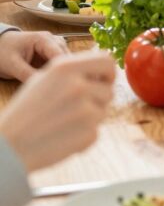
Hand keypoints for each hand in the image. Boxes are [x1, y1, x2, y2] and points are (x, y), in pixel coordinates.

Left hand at [0, 30, 68, 81]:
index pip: (61, 56)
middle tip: (59, 88)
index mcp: (44, 39)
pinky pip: (59, 64)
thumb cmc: (3, 52)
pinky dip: (57, 72)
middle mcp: (54, 40)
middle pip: (66, 59)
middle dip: (64, 72)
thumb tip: (44, 86)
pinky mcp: (52, 53)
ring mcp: (54, 46)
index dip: (62, 71)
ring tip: (55, 85)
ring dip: (61, 72)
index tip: (61, 86)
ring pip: (65, 62)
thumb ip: (29, 75)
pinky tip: (53, 81)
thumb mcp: (13, 65)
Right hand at [0, 50, 114, 171]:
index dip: (107, 72)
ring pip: (104, 110)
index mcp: (65, 68)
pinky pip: (97, 130)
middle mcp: (79, 85)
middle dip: (99, 97)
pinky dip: (84, 134)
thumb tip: (100, 69)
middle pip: (109, 88)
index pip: (107, 60)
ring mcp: (86, 109)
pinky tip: (63, 135)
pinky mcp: (89, 131)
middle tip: (81, 106)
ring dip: (91, 116)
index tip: (103, 80)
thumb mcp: (43, 79)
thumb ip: (72, 71)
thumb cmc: (24, 112)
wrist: (10, 145)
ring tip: (65, 121)